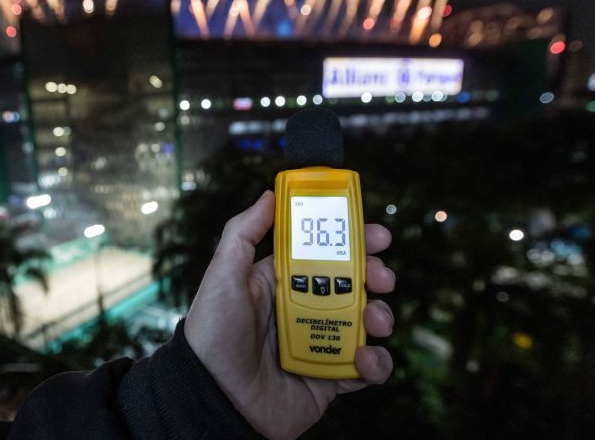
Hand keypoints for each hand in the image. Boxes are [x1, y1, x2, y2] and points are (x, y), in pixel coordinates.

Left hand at [184, 191, 395, 439]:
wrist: (213, 399)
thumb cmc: (212, 335)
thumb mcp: (222, 276)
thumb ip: (243, 234)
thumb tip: (269, 195)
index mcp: (282, 282)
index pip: (324, 253)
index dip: (353, 241)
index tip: (376, 234)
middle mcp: (304, 309)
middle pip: (353, 284)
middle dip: (375, 275)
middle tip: (382, 276)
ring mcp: (319, 342)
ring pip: (366, 322)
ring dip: (380, 315)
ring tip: (374, 320)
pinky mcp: (329, 377)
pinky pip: (366, 368)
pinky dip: (375, 363)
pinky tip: (363, 360)